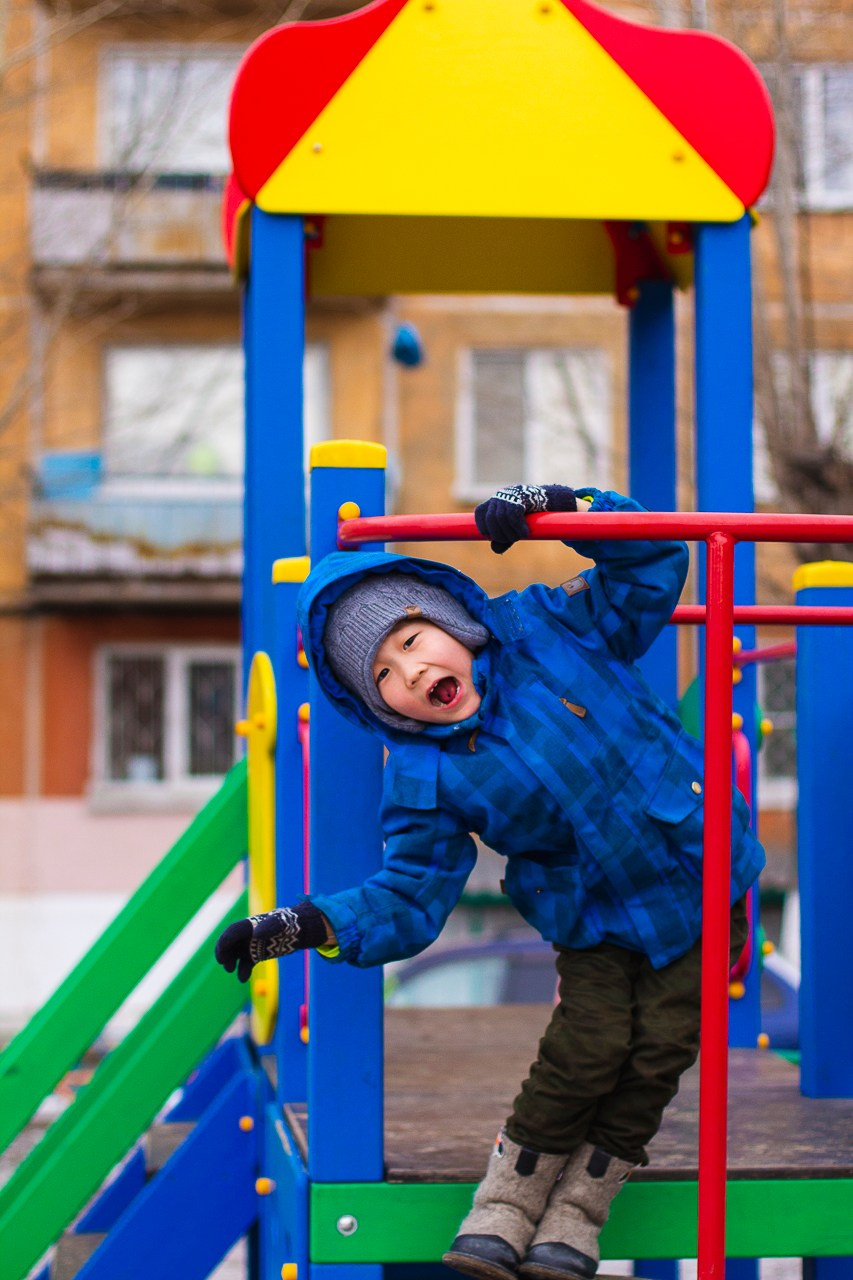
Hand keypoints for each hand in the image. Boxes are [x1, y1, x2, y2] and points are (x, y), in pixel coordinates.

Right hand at [214, 904, 328, 982]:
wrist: (298, 930)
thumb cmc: (287, 923)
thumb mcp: (279, 924)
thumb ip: (268, 927)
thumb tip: (255, 933)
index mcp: (249, 925)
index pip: (232, 932)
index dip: (224, 941)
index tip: (222, 953)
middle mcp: (247, 935)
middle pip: (230, 943)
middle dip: (224, 952)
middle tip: (224, 963)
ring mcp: (251, 945)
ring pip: (235, 954)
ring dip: (230, 962)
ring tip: (230, 969)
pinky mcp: (256, 955)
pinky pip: (245, 964)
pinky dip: (242, 971)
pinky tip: (242, 978)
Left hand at [474, 484, 577, 553]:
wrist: (551, 501)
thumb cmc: (530, 515)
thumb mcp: (514, 528)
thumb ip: (504, 538)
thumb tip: (495, 550)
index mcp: (495, 502)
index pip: (480, 512)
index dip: (483, 526)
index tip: (490, 536)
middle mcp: (500, 496)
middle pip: (490, 518)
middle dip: (498, 534)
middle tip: (511, 540)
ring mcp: (510, 495)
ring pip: (501, 518)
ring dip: (509, 533)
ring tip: (519, 537)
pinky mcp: (521, 497)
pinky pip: (513, 515)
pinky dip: (518, 528)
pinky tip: (525, 533)